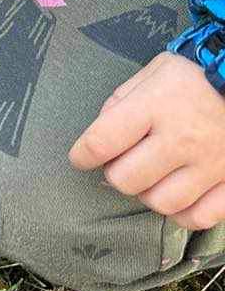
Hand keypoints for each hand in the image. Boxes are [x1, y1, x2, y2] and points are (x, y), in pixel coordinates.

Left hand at [69, 51, 224, 228]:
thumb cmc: (197, 76)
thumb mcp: (155, 72)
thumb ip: (123, 100)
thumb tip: (101, 133)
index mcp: (155, 106)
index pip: (101, 142)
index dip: (82, 155)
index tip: (81, 158)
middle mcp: (181, 139)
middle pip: (126, 180)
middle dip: (115, 173)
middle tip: (122, 162)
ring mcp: (209, 165)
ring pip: (160, 203)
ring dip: (148, 193)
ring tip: (151, 177)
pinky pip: (198, 217)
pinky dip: (182, 213)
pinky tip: (177, 195)